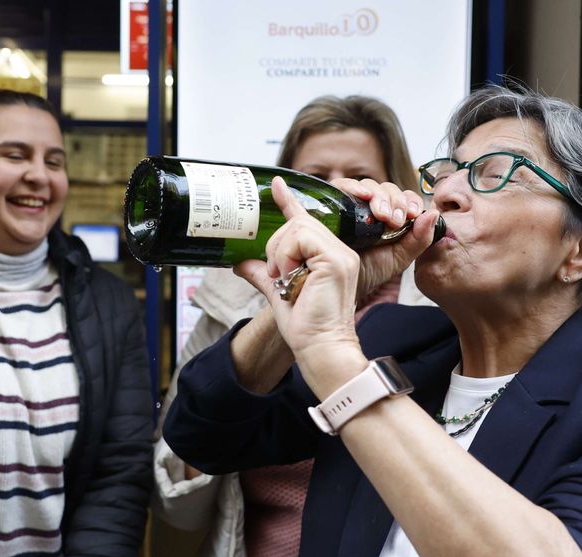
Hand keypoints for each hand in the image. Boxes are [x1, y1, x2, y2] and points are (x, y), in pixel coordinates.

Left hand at [234, 176, 362, 362]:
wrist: (319, 347)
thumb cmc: (305, 326)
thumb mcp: (277, 294)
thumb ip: (262, 274)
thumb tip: (240, 262)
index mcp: (328, 256)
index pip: (306, 221)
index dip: (289, 202)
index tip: (277, 184)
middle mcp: (338, 251)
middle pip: (297, 223)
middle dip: (276, 246)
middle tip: (278, 275)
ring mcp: (340, 254)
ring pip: (297, 228)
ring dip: (280, 253)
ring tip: (285, 278)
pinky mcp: (335, 260)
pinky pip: (300, 238)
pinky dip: (286, 255)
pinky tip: (289, 275)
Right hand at [330, 177, 442, 300]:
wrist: (339, 285)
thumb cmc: (367, 273)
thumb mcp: (399, 258)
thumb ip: (420, 239)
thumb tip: (433, 213)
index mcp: (388, 217)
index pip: (403, 197)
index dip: (409, 201)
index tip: (413, 214)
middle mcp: (369, 208)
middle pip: (386, 188)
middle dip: (395, 201)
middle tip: (395, 220)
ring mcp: (350, 204)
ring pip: (368, 185)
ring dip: (379, 196)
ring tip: (382, 216)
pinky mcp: (330, 203)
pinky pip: (342, 185)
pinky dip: (354, 186)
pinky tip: (364, 196)